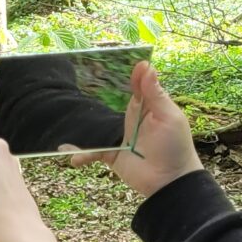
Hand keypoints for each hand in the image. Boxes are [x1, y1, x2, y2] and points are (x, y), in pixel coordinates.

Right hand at [71, 59, 201, 199]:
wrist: (170, 182)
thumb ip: (155, 93)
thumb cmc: (174, 146)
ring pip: (98, 127)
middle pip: (111, 102)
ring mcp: (120, 138)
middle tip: (81, 79)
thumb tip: (145, 66)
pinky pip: (93, 151)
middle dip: (96, 93)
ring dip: (84, 124)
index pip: (137, 86)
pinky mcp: (112, 156)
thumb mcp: (168, 116)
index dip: (129, 75)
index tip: (115, 59)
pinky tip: (69, 153)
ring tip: (66, 117)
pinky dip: (81, 153)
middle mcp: (132, 121)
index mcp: (147, 108)